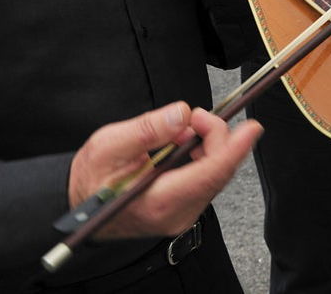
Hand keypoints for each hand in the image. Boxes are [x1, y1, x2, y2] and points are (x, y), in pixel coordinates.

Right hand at [68, 102, 261, 239]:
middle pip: (218, 171)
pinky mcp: (183, 209)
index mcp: (160, 201)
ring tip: (180, 130)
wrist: (79, 208)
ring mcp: (183, 215)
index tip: (251, 127)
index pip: (211, 173)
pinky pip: (205, 179)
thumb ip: (147, 129)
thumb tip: (181, 114)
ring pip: (215, 174)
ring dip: (208, 145)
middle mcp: (177, 214)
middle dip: (216, 136)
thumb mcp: (108, 145)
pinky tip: (182, 144)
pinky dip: (201, 156)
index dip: (234, 147)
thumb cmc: (90, 179)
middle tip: (195, 116)